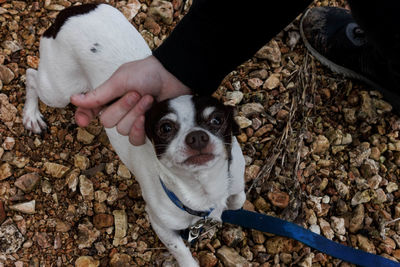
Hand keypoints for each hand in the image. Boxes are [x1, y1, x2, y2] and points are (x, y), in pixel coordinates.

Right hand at [71, 55, 190, 144]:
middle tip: (136, 93)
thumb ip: (99, 94)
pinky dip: (139, 129)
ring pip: (122, 130)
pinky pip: (135, 140)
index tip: (84, 120)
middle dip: (123, 107)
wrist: (172, 77)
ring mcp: (132, 121)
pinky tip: (146, 118)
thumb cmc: (146, 74)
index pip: (89, 111)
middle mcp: (117, 111)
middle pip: (107, 122)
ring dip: (136, 114)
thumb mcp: (120, 81)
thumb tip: (74, 100)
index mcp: (108, 97)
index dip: (85, 116)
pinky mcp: (145, 129)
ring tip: (148, 99)